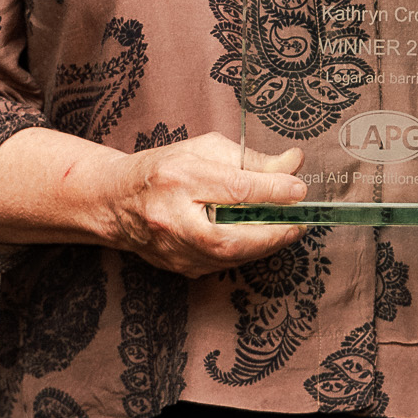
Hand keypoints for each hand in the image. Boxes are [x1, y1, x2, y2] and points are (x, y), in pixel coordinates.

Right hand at [89, 132, 308, 277]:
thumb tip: (293, 163)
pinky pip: (224, 264)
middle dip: (274, 232)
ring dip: (265, 244)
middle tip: (300, 222)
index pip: (234, 188)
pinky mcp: (181, 268)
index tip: (299, 190)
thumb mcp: (206, 149)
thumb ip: (251, 158)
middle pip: (233, 236)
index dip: (273, 190)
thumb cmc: (164, 169)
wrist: (117, 202)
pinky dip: (247, 252)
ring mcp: (174, 249)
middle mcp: (173, 217)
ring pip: (232, 256)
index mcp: (178, 177)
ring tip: (286, 228)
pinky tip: (258, 238)